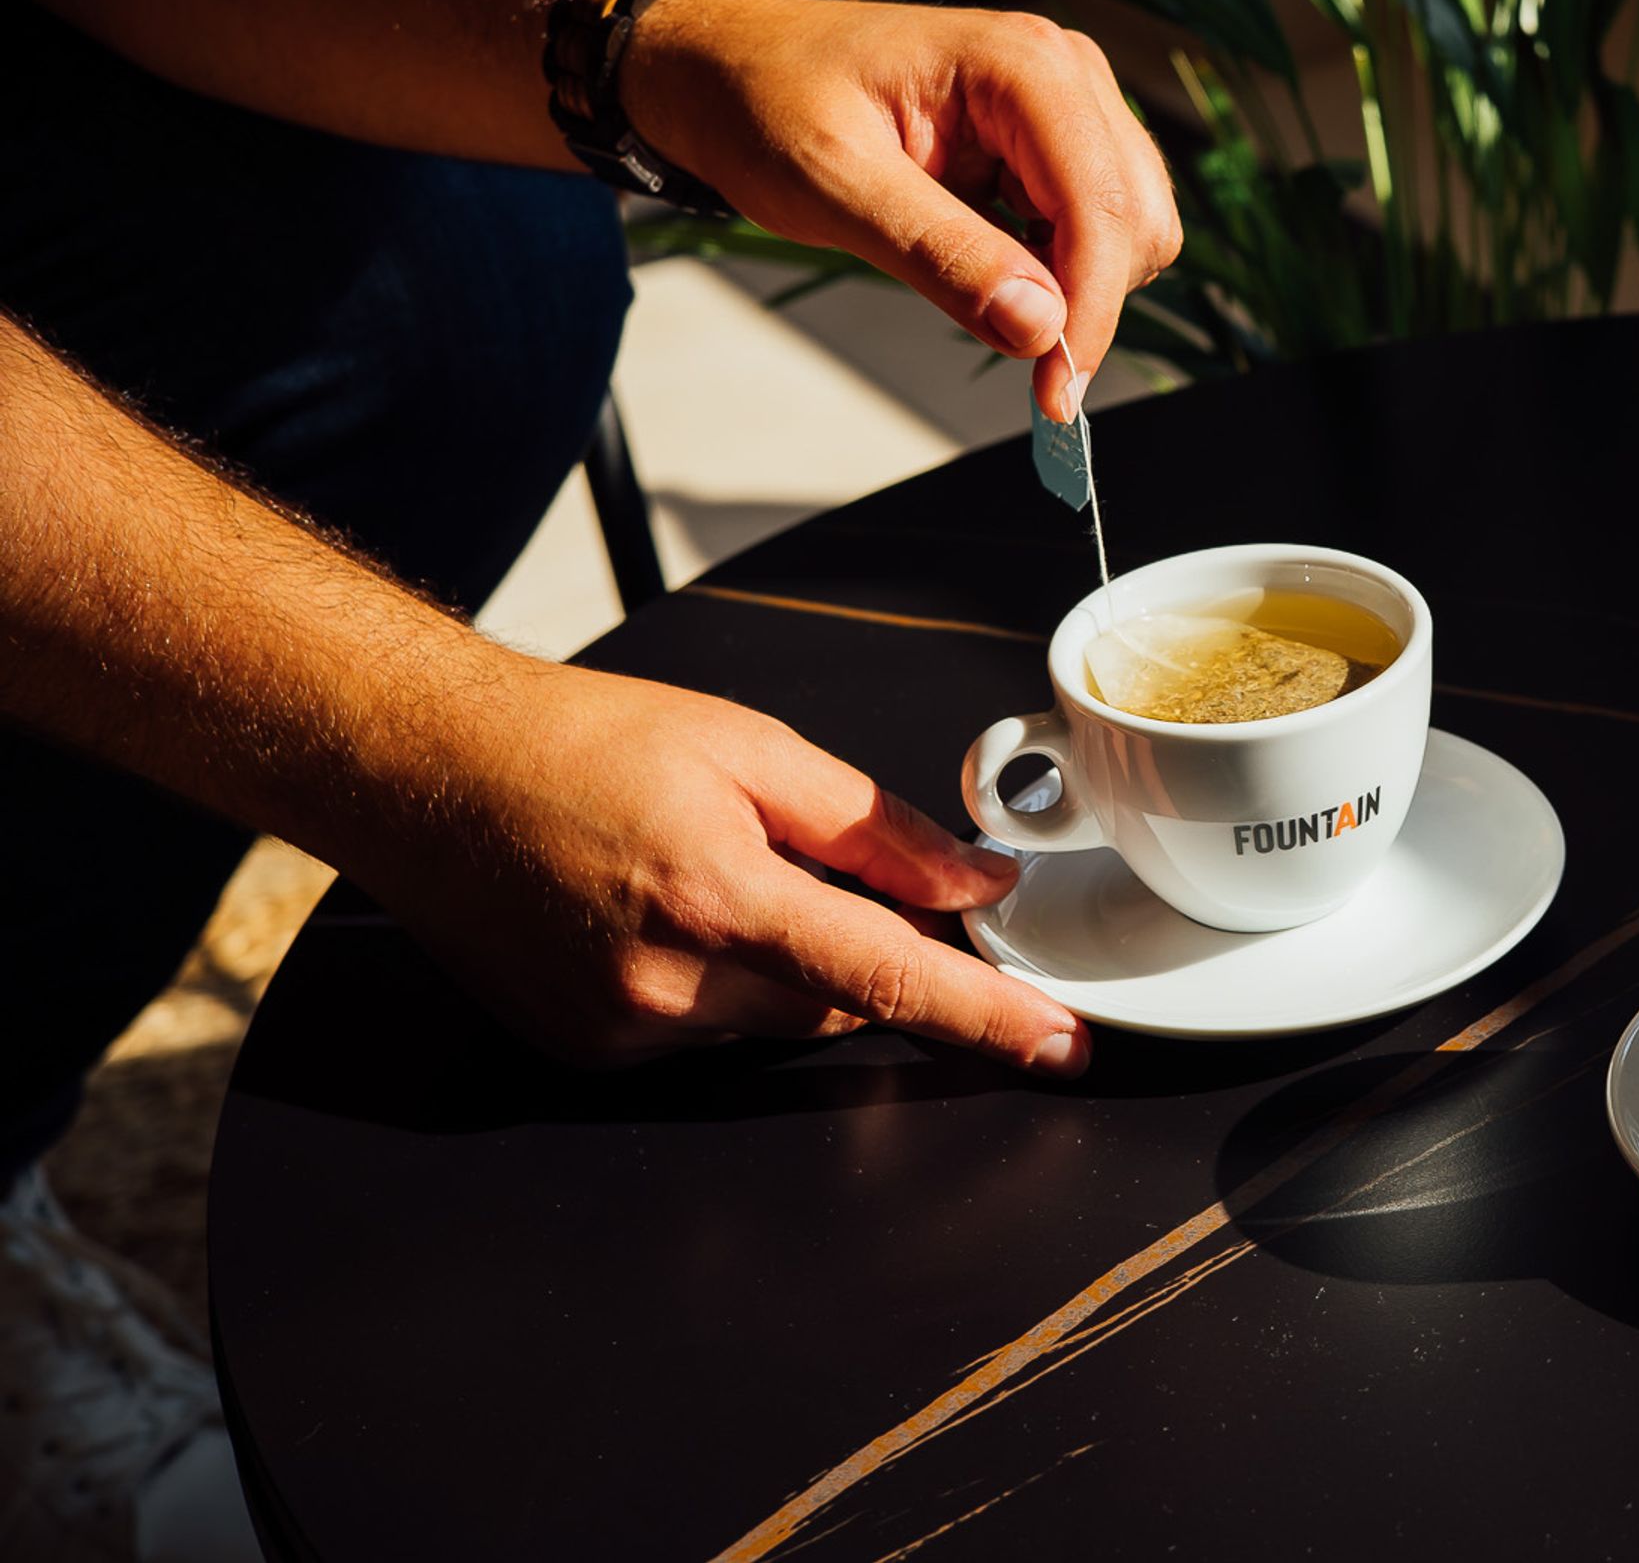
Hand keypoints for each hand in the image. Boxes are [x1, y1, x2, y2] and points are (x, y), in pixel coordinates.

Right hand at [359, 661, 1089, 1072]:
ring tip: (706, 870)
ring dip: (784, 963)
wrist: (422, 767)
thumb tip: (977, 882)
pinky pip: (705, 1035)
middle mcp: (669, 984)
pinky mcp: (588, 1052)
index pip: (889, 978)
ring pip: (774, 1023)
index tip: (1060, 1043)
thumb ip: (877, 828)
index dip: (989, 1016)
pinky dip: (718, 983)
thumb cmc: (576, 740)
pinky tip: (659, 913)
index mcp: (720, 896)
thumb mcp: (750, 746)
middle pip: (838, 1003)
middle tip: (816, 867)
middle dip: (861, 947)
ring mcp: (623, 1030)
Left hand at [620, 0, 1181, 422]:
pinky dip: (1065, 270)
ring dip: (1078, 285)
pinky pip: (1101, 224)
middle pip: (1137, 218)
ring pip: (1134, 226)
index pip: (1101, 205)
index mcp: (1020, 65)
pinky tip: (999, 271)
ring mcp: (1068, 102)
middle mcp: (1065, 71)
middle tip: (1015, 355)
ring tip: (984, 291)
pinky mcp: (1056, 138)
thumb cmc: (766, 102)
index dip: (1090, 311)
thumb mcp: (833, 186)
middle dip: (1088, 300)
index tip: (1055, 397)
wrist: (731, 65)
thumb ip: (940, 255)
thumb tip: (1040, 329)